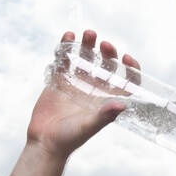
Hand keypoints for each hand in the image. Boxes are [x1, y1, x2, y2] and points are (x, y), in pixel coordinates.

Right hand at [27, 29, 140, 158]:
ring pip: (86, 57)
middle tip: (104, 45)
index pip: (125, 81)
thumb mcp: (89, 126)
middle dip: (108, 52)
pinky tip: (68, 36)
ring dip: (88, 44)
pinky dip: (66, 46)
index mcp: (106, 99)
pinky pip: (65, 58)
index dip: (130, 69)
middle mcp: (94, 89)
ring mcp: (77, 82)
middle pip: (106, 65)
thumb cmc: (70, 138)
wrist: (46, 141)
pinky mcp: (59, 79)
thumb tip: (122, 105)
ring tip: (88, 34)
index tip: (126, 58)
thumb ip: (104, 116)